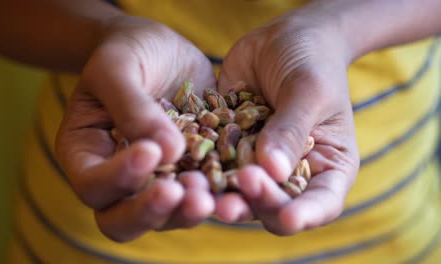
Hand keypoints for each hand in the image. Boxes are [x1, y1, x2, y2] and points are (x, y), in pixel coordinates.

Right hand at [55, 17, 215, 241]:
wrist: (158, 50)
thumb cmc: (126, 53)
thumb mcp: (118, 68)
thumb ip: (133, 107)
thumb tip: (168, 152)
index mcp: (86, 156)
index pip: (93, 185)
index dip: (118, 178)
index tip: (150, 152)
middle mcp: (119, 179)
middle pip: (123, 220)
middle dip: (152, 211)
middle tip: (180, 193)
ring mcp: (157, 182)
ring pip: (168, 215)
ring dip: (189, 211)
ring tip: (212, 196)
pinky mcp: (192, 173)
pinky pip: (204, 194)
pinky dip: (220, 195)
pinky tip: (240, 183)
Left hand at [215, 8, 359, 234]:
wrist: (282, 38)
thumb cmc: (312, 60)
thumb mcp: (309, 89)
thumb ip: (291, 129)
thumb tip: (273, 171)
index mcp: (326, 166)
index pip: (321, 203)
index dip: (306, 216)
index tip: (288, 217)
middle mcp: (289, 173)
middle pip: (273, 206)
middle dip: (253, 205)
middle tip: (232, 200)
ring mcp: (256, 163)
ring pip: (236, 192)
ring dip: (217, 195)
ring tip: (197, 192)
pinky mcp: (226, 147)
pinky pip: (211, 164)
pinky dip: (197, 168)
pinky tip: (180, 169)